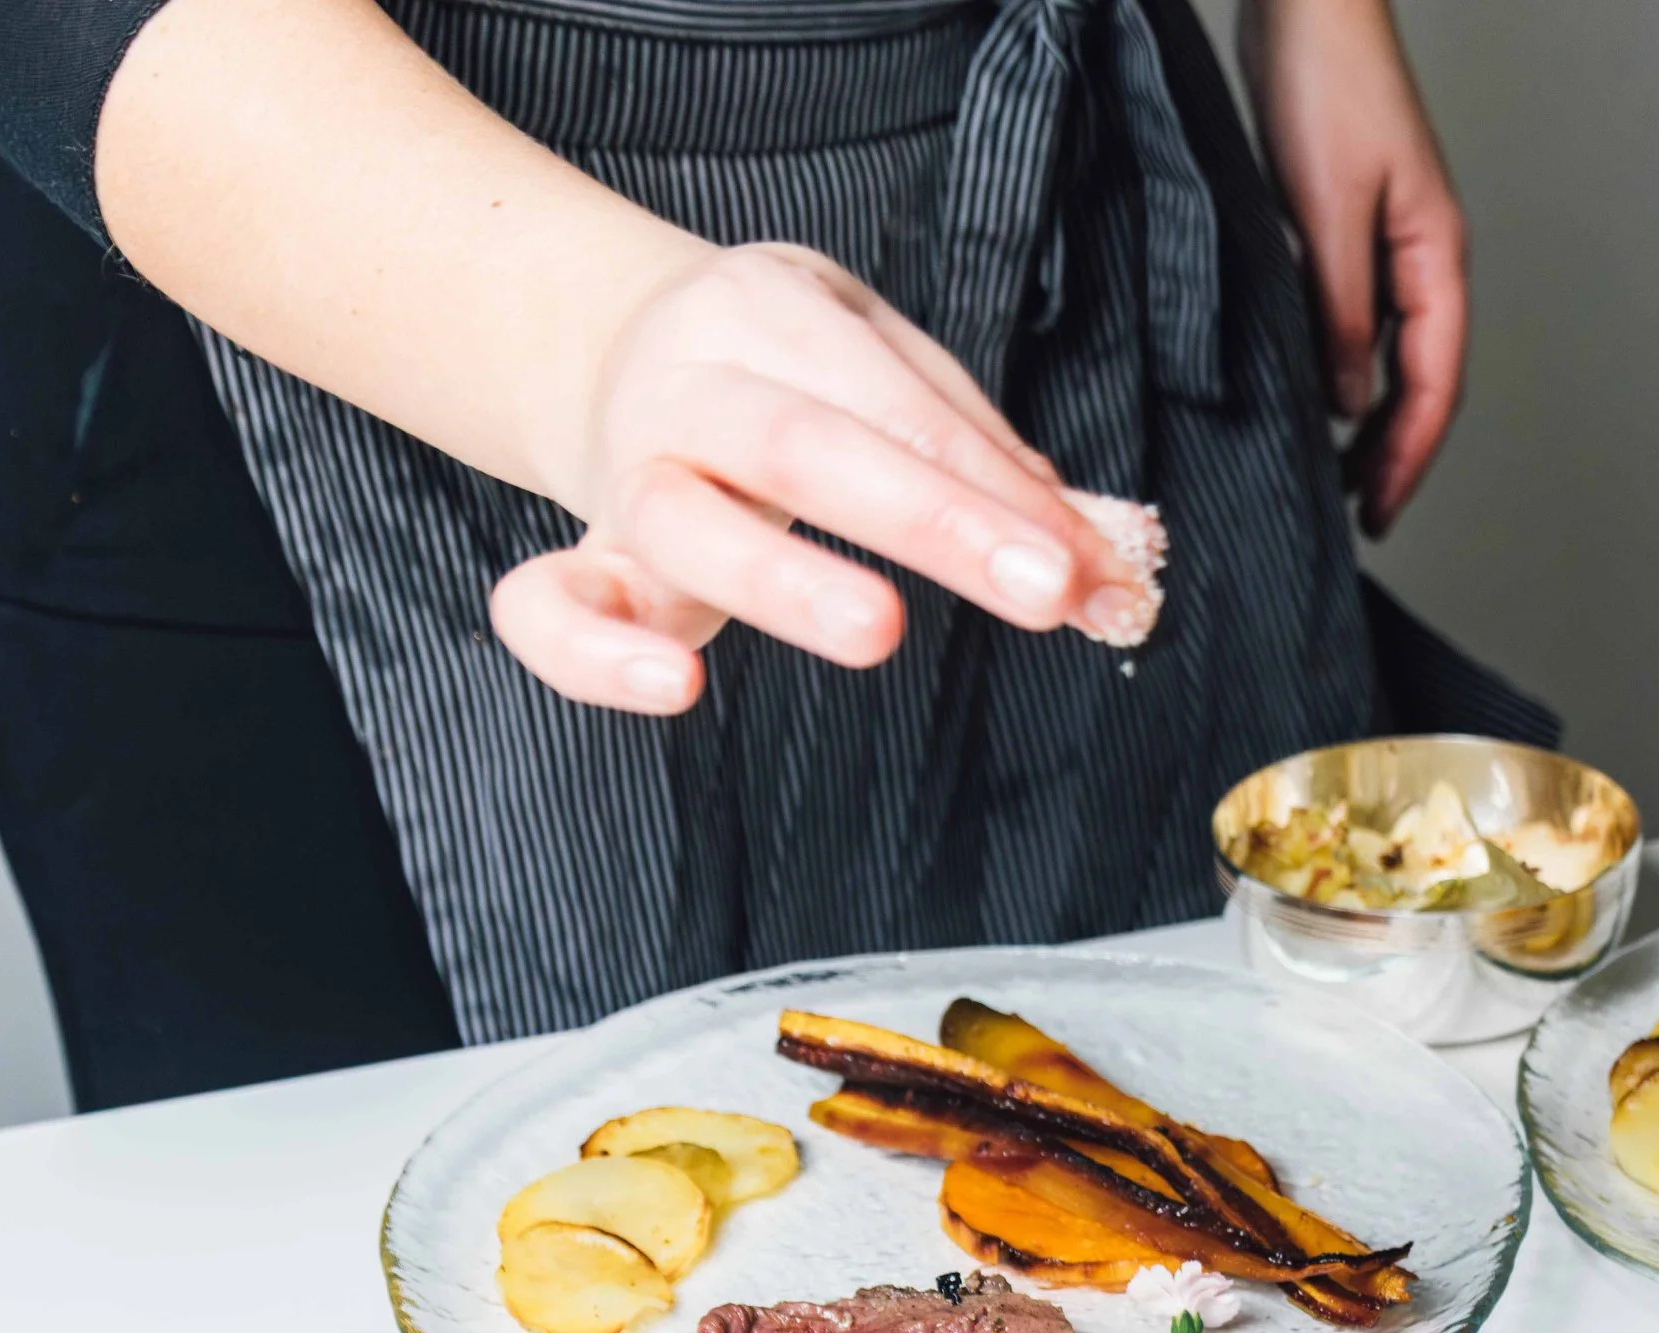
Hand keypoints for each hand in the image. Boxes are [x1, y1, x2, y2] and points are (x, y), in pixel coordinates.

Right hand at [490, 241, 1147, 710]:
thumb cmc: (780, 378)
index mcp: (773, 316)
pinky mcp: (585, 562)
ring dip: (786, 579)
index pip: (905, 412)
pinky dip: (598, 655)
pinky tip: (676, 690)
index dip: (1006, 495)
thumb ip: (985, 460)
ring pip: (686, 522)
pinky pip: (549, 610)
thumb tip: (1109, 556)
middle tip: (1044, 588)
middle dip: (937, 521)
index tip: (1095, 567)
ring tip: (879, 631)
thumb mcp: (881, 370)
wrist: (609, 354)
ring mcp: (625, 477)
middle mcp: (689, 388)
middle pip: (806, 448)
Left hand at [1239, 0, 1466, 533]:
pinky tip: (1317, 396)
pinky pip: (1361, 322)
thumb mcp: (1327, 214)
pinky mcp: (1353, 228)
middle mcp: (1423, 257)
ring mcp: (1391, 244)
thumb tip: (1351, 404)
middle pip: (1425, 381)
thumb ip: (1342, 315)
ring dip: (1372, 420)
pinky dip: (1345, 370)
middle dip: (1396, 455)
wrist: (1307, 4)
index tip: (1379, 515)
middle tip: (1361, 517)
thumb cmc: (1325, 83)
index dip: (1409, 459)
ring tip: (1338, 476)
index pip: (1437, 385)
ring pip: (1394, 356)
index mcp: (1435, 255)